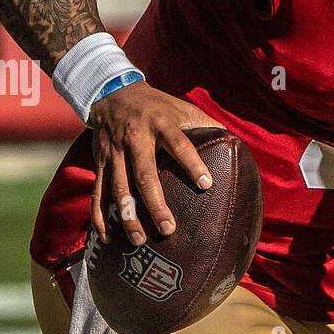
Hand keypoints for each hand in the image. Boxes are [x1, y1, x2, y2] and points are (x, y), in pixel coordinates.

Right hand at [89, 82, 214, 244]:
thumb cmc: (156, 106)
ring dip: (128, 217)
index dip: (192, 163)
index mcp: (161, 125)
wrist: (110, 92)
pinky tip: (108, 237)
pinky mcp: (100, 163)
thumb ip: (206, 125)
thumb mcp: (181, 108)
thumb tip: (234, 146)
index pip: (179, 145)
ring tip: (140, 241)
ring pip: (118, 189)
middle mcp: (135, 140)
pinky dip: (99, 216)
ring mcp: (114, 153)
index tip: (206, 184)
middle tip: (168, 229)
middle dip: (155, 204)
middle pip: (144, 175)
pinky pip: (98, 193)